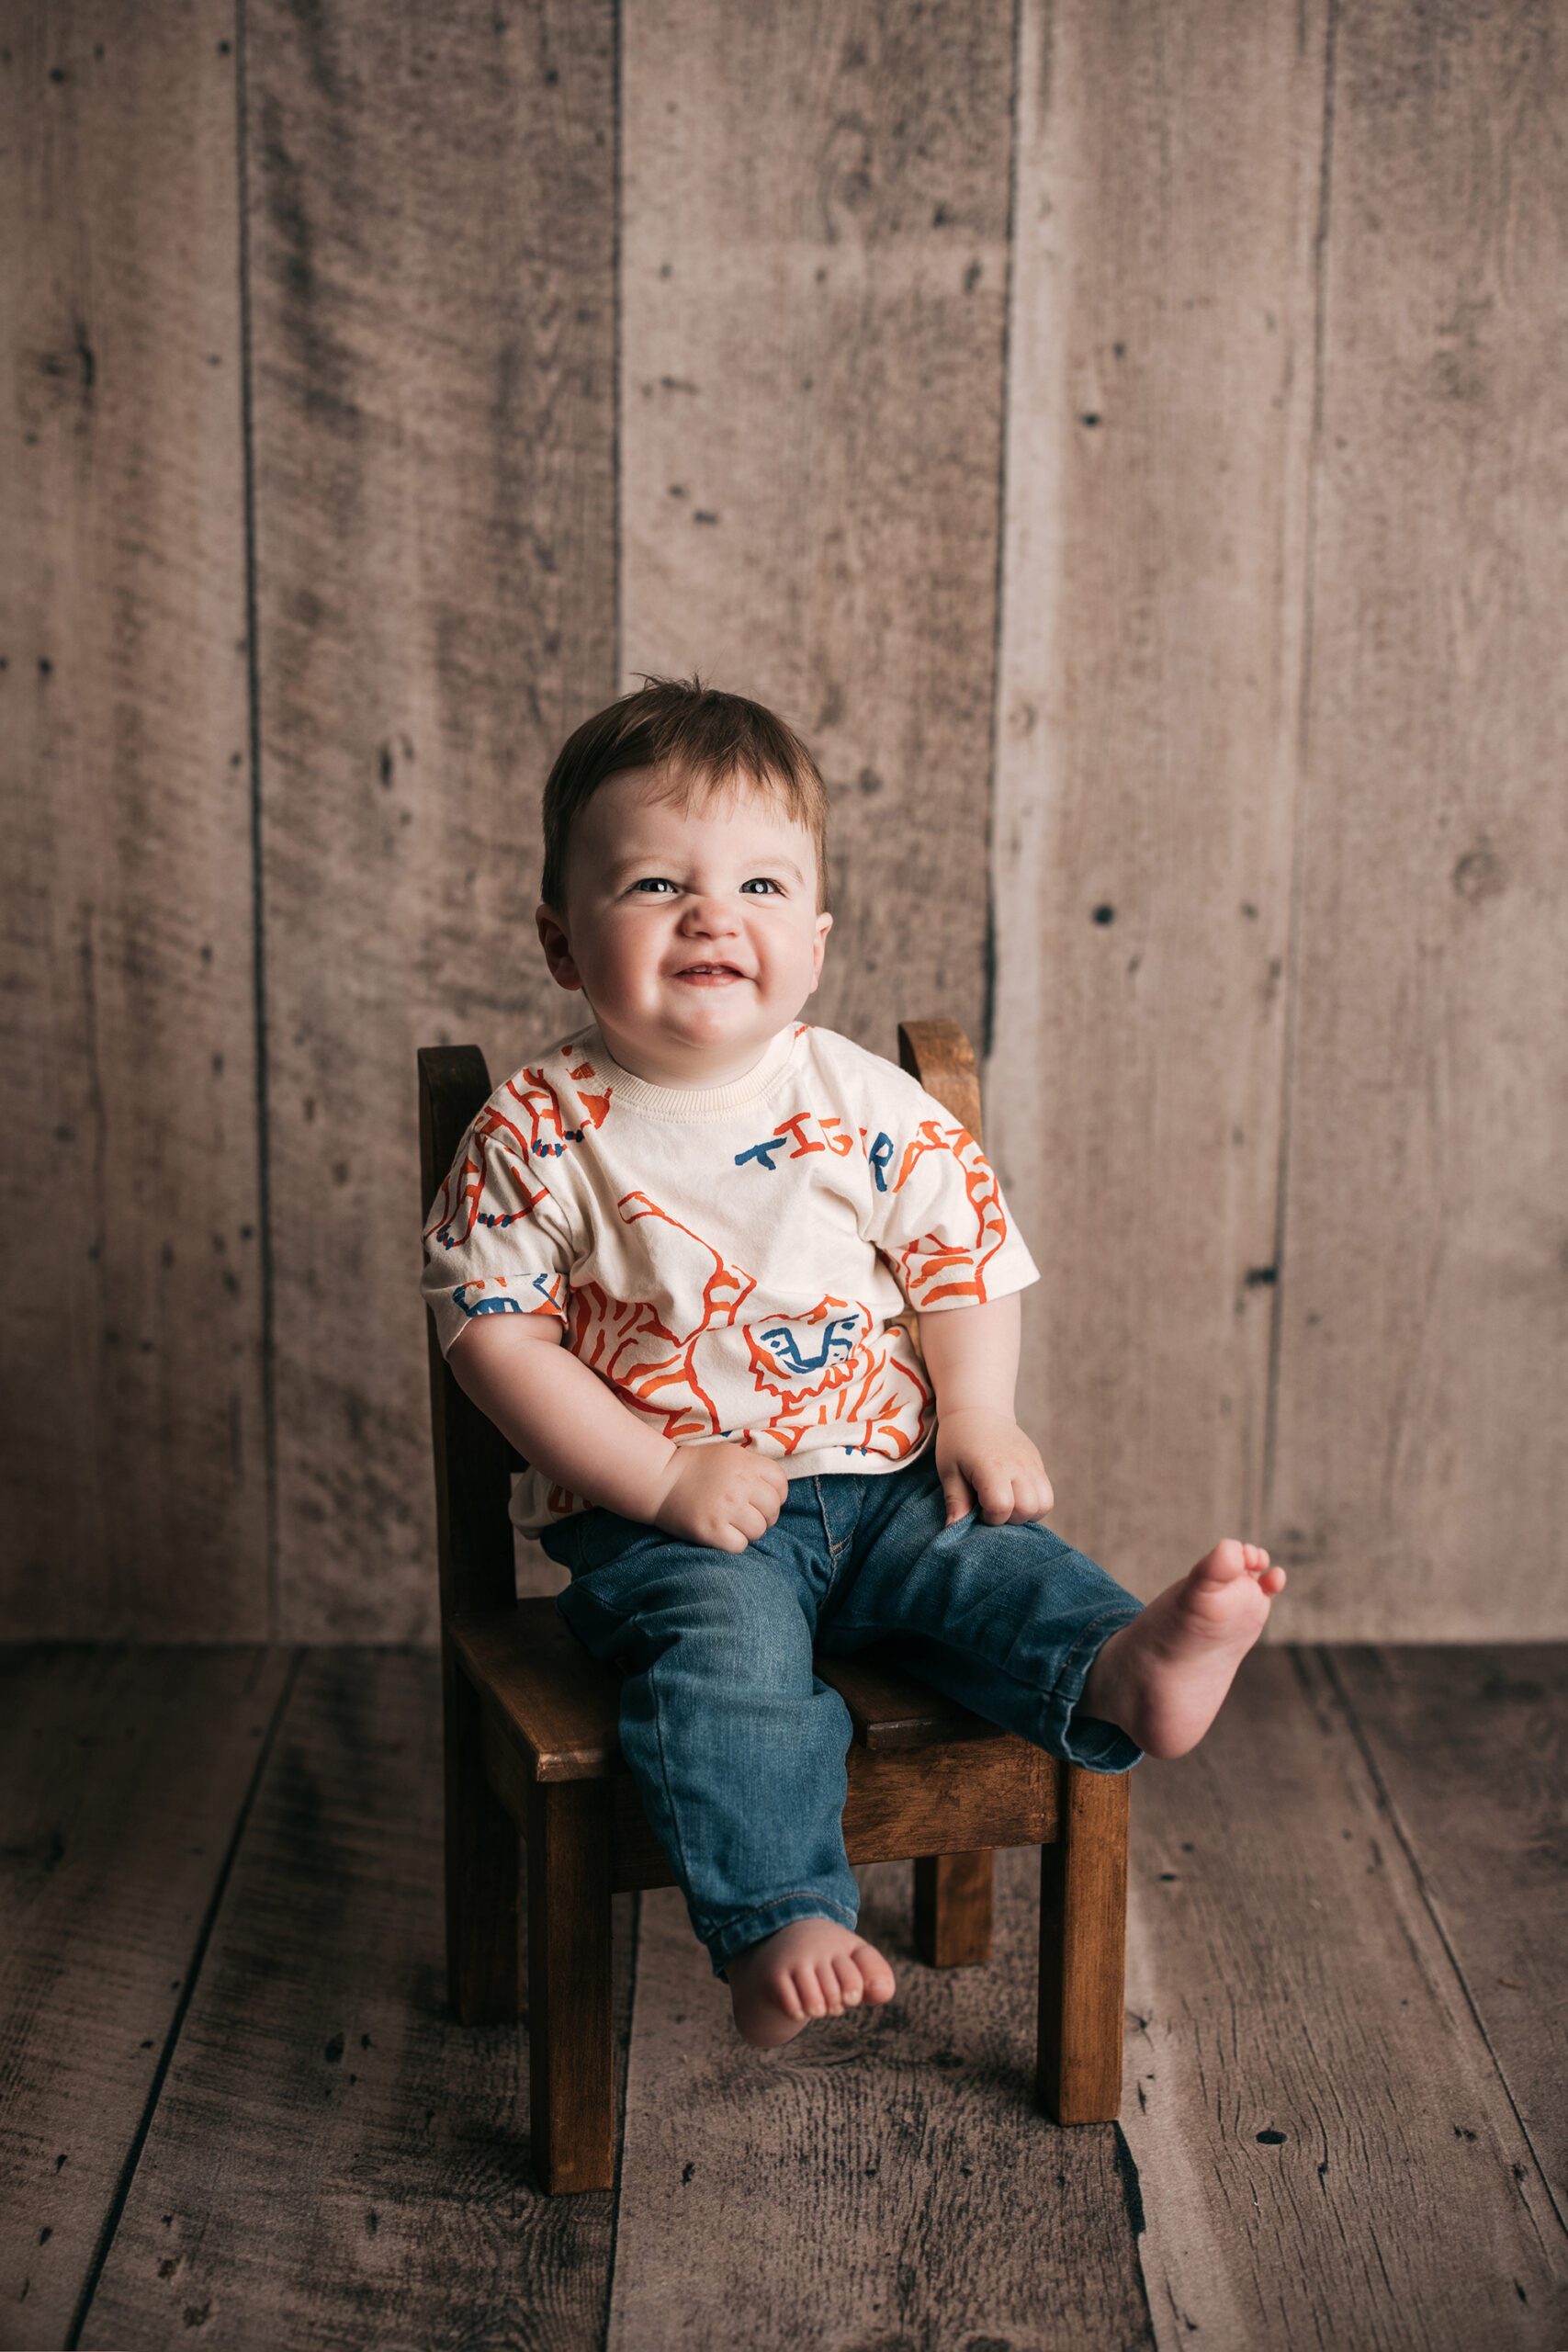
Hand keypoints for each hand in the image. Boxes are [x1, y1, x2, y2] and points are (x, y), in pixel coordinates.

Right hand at [651, 1440, 789, 1553]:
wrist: (659, 1480)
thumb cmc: (695, 1467)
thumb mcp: (728, 1454)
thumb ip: (753, 1466)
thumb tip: (777, 1489)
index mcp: (745, 1463)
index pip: (780, 1483)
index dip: (776, 1495)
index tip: (763, 1500)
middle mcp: (738, 1484)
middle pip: (772, 1509)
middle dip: (765, 1516)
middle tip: (749, 1516)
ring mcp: (725, 1508)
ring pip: (759, 1530)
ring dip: (749, 1531)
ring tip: (734, 1525)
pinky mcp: (711, 1530)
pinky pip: (740, 1545)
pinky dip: (734, 1543)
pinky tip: (723, 1534)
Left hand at [935, 1408, 1053, 1526]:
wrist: (979, 1410)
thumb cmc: (958, 1441)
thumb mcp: (949, 1470)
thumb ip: (955, 1501)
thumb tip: (954, 1530)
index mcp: (992, 1466)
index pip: (1002, 1507)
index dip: (990, 1517)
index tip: (977, 1509)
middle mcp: (1018, 1466)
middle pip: (1028, 1508)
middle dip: (1011, 1517)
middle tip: (993, 1507)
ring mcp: (1032, 1464)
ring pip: (1044, 1504)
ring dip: (1027, 1512)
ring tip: (1007, 1503)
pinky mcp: (1038, 1464)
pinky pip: (1047, 1494)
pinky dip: (1034, 1503)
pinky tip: (1015, 1496)